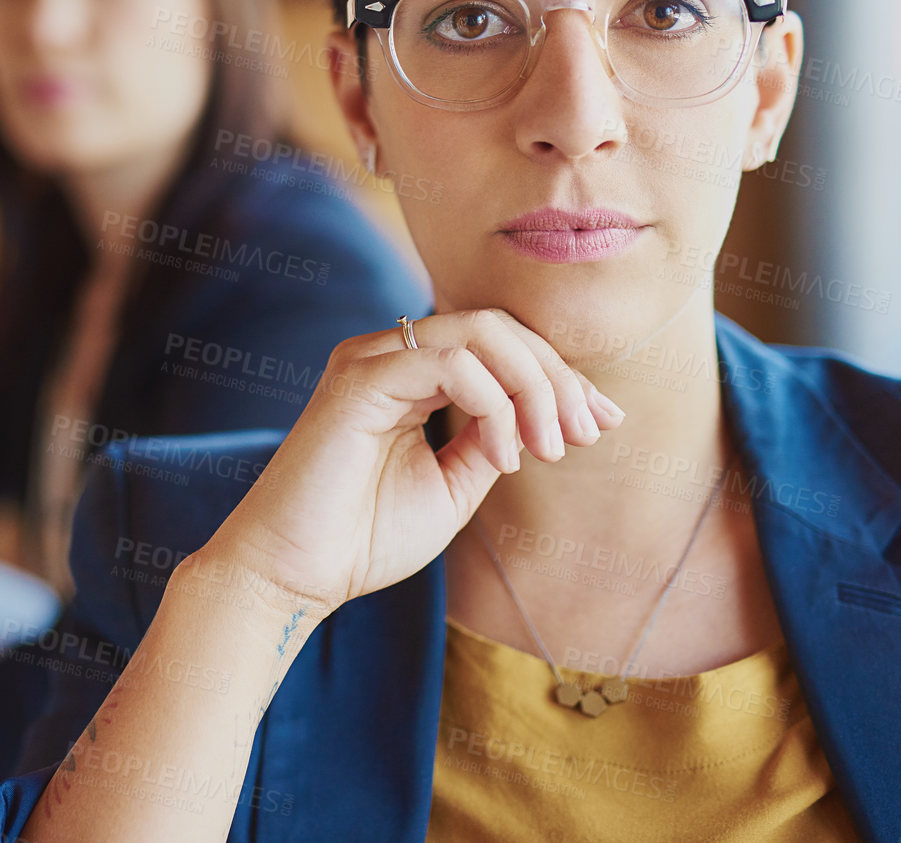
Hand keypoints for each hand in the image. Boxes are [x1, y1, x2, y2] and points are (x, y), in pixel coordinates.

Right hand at [207, 308, 622, 617]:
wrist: (296, 573)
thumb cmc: (364, 537)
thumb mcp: (455, 485)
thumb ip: (493, 440)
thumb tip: (549, 413)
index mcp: (411, 372)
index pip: (500, 344)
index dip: (560, 377)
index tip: (603, 423)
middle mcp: (390, 352)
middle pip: (500, 328)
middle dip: (558, 379)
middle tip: (584, 435)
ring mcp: (373, 358)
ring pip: (482, 334)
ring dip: (535, 388)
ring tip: (550, 449)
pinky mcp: (359, 378)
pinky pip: (450, 363)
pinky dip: (494, 405)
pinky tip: (502, 457)